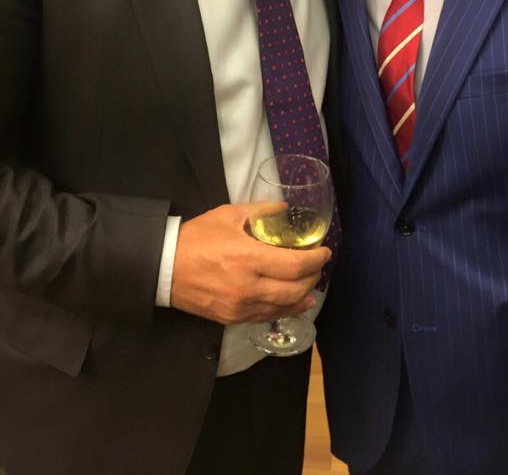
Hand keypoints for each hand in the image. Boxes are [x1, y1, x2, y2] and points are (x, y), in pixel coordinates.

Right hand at [170, 203, 330, 324]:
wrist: (164, 267)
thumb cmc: (196, 237)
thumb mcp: (228, 215)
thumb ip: (261, 211)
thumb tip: (285, 209)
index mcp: (248, 258)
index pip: (295, 265)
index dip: (316, 259)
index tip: (325, 251)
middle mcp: (248, 287)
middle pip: (295, 289)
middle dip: (314, 277)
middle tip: (319, 265)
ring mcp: (240, 307)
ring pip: (284, 306)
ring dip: (304, 295)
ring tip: (312, 284)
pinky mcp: (232, 318)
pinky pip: (267, 316)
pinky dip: (285, 309)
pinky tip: (295, 303)